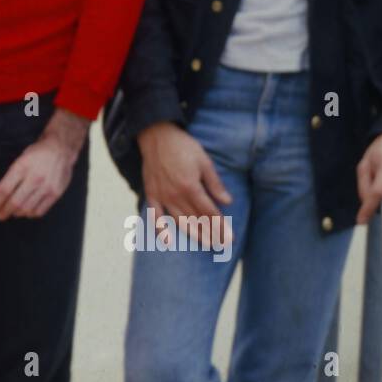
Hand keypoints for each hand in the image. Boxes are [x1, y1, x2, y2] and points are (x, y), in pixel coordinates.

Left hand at [0, 108, 88, 219]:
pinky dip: (30, 214)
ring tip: (11, 213)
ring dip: (16, 214)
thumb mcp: (20, 160)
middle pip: (14, 202)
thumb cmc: (37, 154)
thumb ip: (10, 177)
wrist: (60, 149)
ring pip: (26, 209)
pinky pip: (39, 211)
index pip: (4, 190)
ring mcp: (46, 187)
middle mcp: (34, 178)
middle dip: (3, 212)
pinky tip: (26, 211)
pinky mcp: (55, 194)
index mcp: (22, 167)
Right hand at [137, 121, 232, 246]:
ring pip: (179, 221)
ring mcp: (162, 196)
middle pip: (196, 220)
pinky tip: (167, 241)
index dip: (221, 226)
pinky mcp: (152, 194)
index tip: (230, 238)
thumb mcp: (204, 161)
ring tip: (205, 244)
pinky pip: (155, 215)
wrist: (157, 135)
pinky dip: (160, 229)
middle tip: (221, 245)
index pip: (209, 212)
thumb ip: (215, 183)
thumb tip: (228, 201)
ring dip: (193, 234)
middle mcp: (176, 195)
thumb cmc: (183, 146)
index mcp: (191, 187)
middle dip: (211, 234)